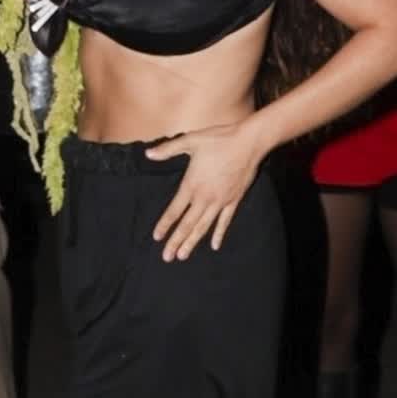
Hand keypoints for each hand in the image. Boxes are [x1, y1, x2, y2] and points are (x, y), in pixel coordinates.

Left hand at [146, 122, 263, 261]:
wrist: (248, 142)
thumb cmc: (219, 139)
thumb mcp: (190, 140)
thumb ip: (168, 149)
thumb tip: (148, 154)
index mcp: (192, 185)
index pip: (174, 211)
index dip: (164, 225)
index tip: (156, 238)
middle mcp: (205, 197)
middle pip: (187, 225)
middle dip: (176, 242)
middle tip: (167, 258)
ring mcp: (220, 201)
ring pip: (204, 227)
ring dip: (192, 242)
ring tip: (183, 256)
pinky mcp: (234, 200)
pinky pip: (225, 221)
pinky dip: (219, 234)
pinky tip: (214, 246)